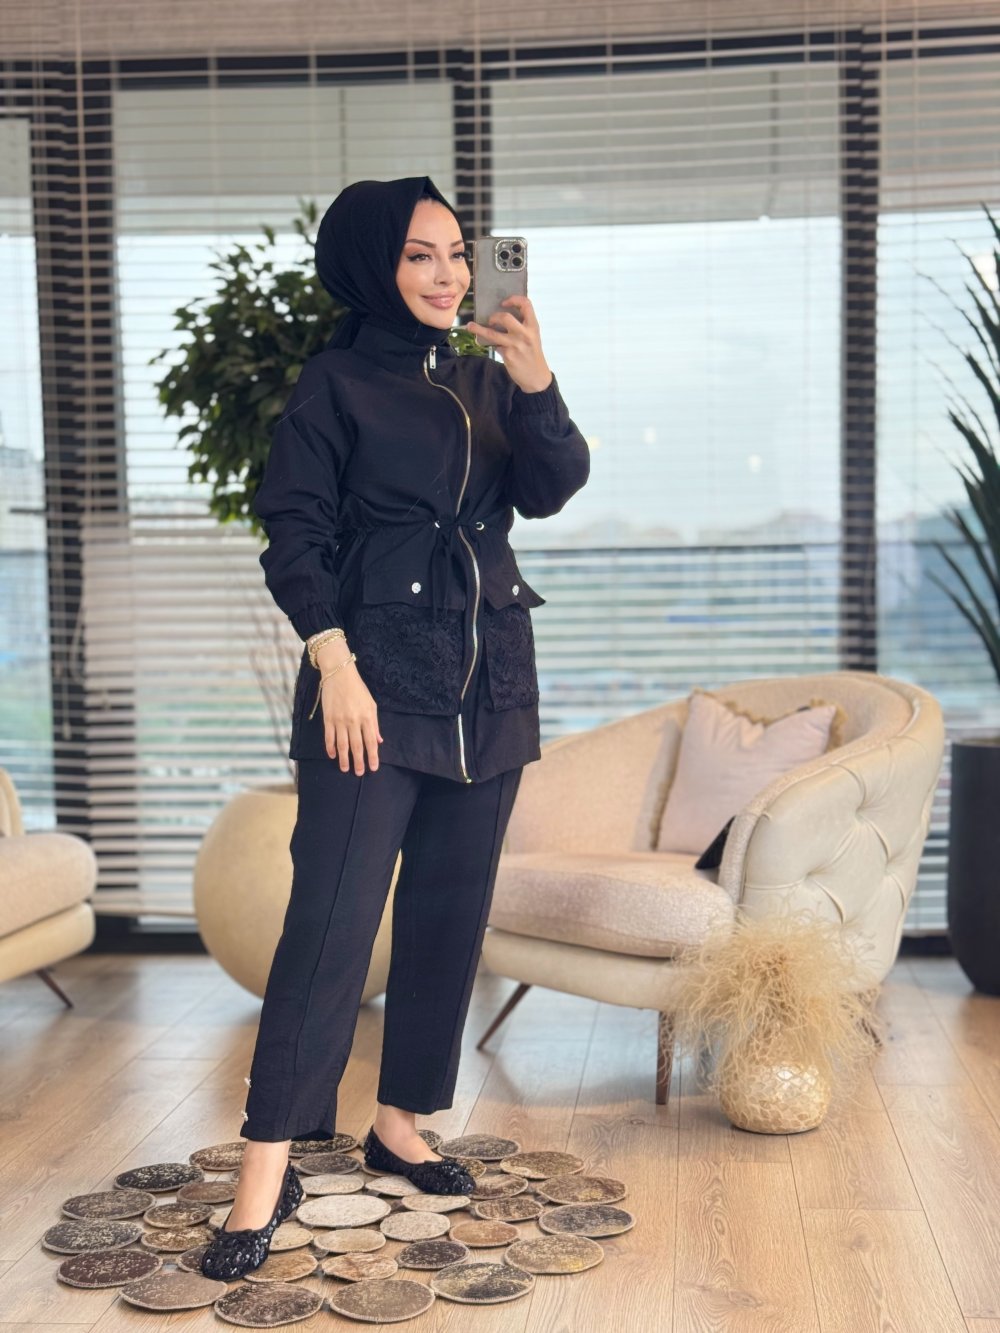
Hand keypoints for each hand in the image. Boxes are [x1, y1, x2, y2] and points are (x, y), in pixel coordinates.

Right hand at [316, 651, 382, 773]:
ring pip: (342, 745)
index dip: (372, 757)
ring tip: (345, 769)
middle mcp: (354, 721)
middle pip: (357, 746)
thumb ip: (375, 724)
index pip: (371, 742)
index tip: (373, 768)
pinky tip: (332, 755)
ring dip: (344, 759)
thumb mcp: (371, 705)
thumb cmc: (358, 689)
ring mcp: (340, 720)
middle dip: (358, 762)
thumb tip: (379, 741)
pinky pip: (329, 737)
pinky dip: (330, 748)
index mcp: (367, 717)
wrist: (339, 674)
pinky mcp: (328, 718)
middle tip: (358, 773)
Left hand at [466, 295, 553, 394]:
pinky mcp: (508, 355)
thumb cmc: (532, 354)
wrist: (536, 377)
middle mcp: (525, 334)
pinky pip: (494, 346)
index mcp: (533, 326)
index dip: (514, 299)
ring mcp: (516, 345)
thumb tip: (501, 316)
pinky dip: (490, 344)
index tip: (504, 302)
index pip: (526, 304)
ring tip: (470, 326)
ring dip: (479, 329)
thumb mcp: (533, 337)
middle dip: (495, 317)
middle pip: (505, 317)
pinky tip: (486, 343)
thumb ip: (522, 326)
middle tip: (491, 320)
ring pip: (493, 333)